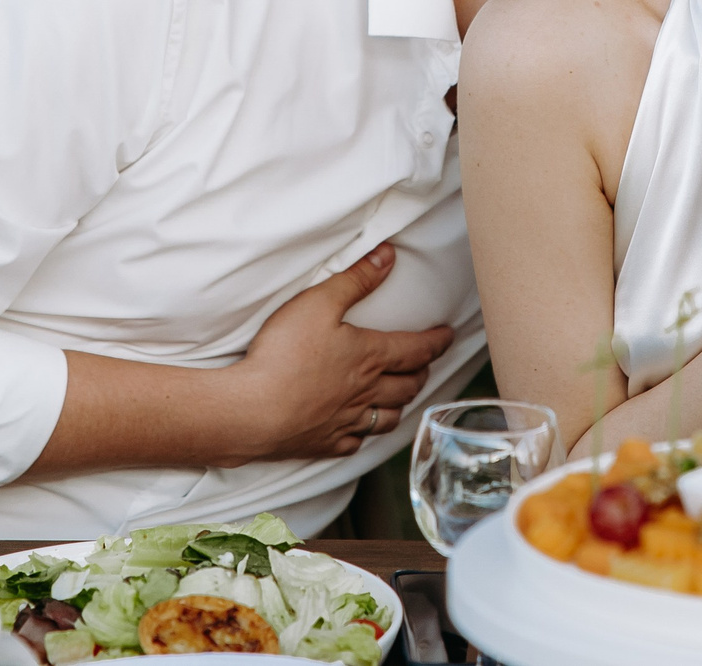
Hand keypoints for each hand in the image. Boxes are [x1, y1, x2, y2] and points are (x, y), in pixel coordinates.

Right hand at [233, 243, 454, 460]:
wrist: (253, 410)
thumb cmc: (285, 354)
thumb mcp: (319, 302)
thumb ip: (355, 279)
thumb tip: (388, 257)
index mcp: (370, 357)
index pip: (417, 349)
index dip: (437, 341)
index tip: (448, 336)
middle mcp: (366, 392)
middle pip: (408, 385)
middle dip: (421, 373)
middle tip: (425, 364)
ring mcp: (347, 421)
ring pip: (389, 417)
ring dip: (400, 404)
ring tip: (402, 395)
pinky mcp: (325, 444)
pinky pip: (357, 442)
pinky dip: (365, 434)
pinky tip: (360, 429)